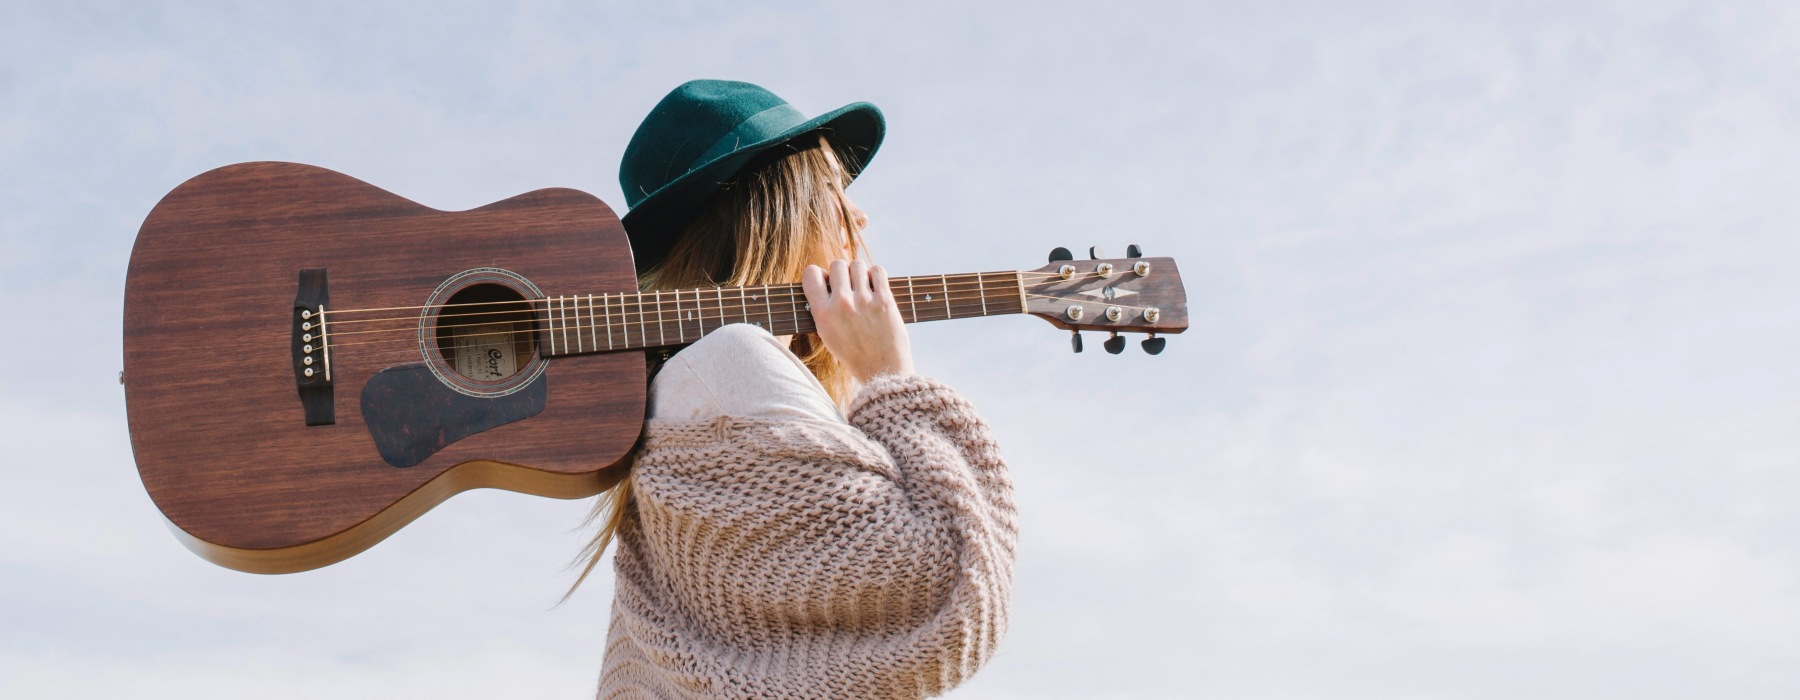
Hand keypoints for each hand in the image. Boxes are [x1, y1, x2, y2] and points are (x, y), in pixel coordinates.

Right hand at [801, 259, 914, 381]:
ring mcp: (864, 301)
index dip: (819, 274)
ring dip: (860, 273)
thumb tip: (825, 281)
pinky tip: (876, 288)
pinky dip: (876, 275)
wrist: (882, 371)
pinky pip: (878, 270)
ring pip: (857, 264)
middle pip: (837, 264)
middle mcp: (841, 304)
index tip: (827, 283)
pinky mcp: (884, 300)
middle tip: (849, 287)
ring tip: (864, 287)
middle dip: (843, 272)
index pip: (811, 273)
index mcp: (823, 314)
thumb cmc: (854, 355)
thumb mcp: (827, 335)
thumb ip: (822, 308)